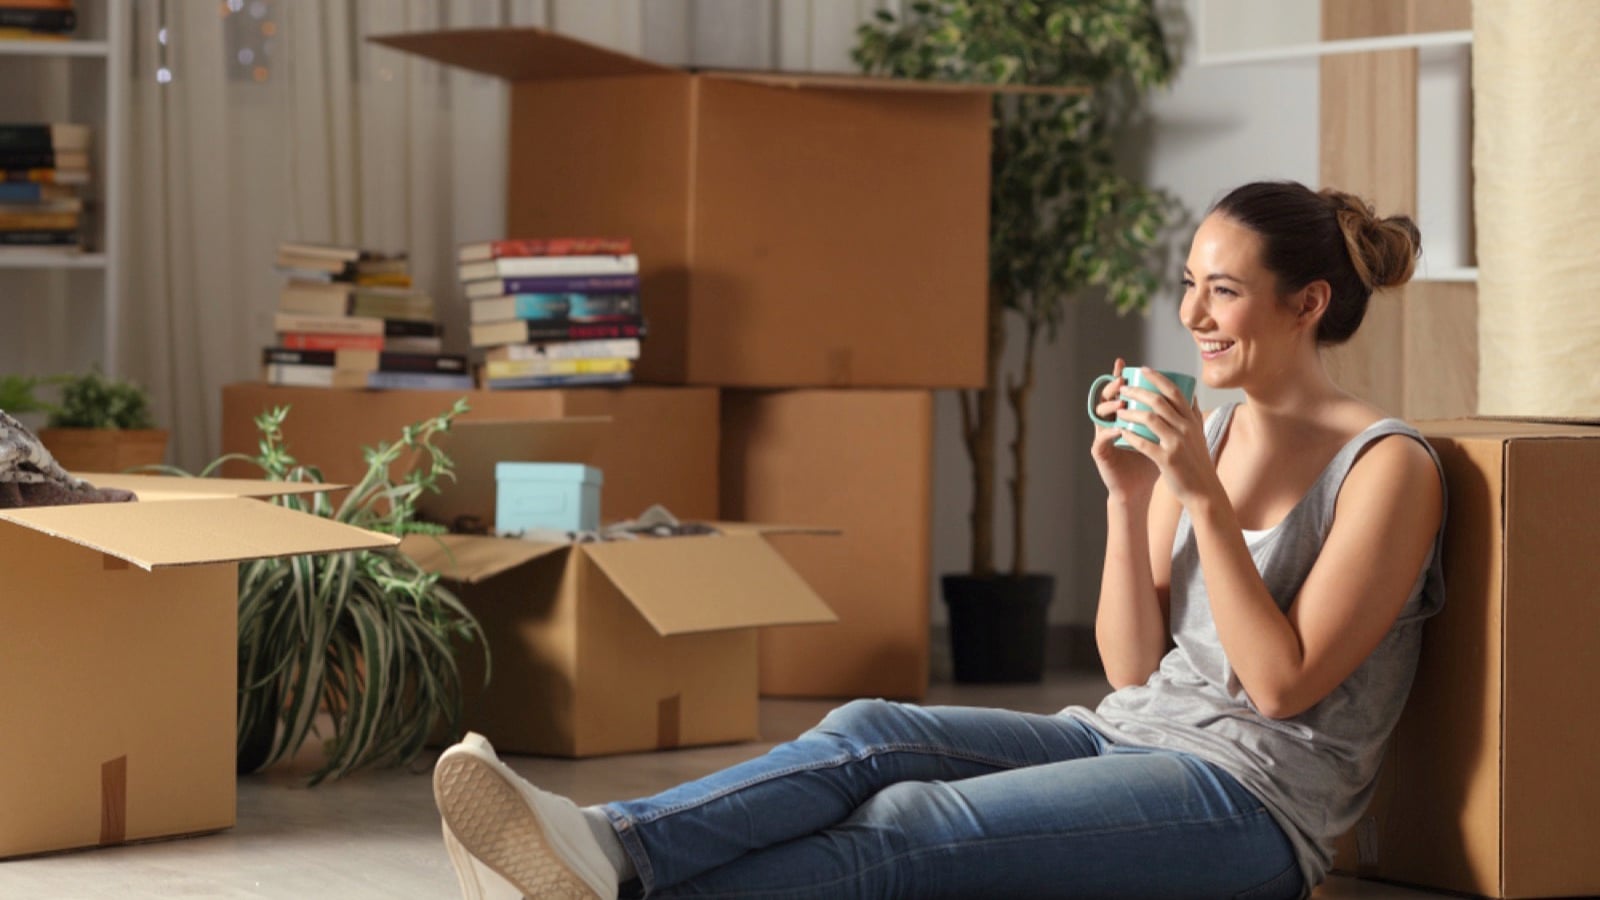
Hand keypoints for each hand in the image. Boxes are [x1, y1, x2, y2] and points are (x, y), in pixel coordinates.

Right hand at [1090, 358, 1158, 501]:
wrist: (1138, 489)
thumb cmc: (1152, 462)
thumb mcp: (1163, 436)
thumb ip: (1171, 417)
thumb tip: (1191, 396)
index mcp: (1124, 416)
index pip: (1121, 392)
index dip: (1120, 377)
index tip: (1127, 364)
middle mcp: (1110, 422)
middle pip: (1107, 398)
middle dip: (1114, 387)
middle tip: (1122, 380)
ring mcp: (1103, 436)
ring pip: (1099, 415)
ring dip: (1110, 407)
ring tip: (1122, 404)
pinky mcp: (1100, 452)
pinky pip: (1102, 438)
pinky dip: (1111, 432)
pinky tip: (1120, 428)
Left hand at [1113, 368, 1217, 505]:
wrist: (1204, 490)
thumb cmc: (1198, 462)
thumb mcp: (1200, 434)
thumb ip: (1194, 415)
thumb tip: (1191, 394)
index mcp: (1192, 420)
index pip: (1175, 391)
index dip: (1158, 378)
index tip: (1143, 369)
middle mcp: (1186, 428)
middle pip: (1159, 401)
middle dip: (1137, 391)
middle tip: (1123, 388)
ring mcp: (1177, 443)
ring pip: (1149, 419)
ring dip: (1130, 411)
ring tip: (1118, 410)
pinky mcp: (1167, 459)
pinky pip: (1144, 443)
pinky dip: (1130, 435)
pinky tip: (1121, 431)